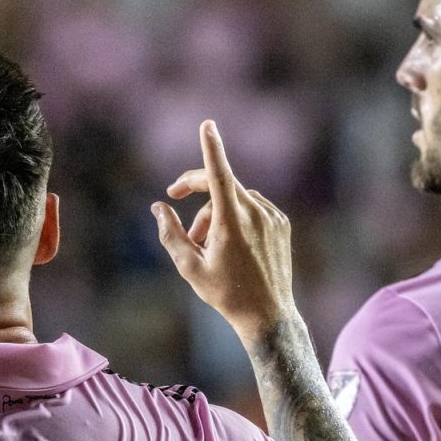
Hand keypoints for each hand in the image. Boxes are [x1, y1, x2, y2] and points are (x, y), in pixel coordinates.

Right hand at [152, 121, 297, 340]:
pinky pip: (252, 207)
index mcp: (232, 222)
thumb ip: (170, 233)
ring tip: (205, 244)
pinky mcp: (281, 223)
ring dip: (214, 212)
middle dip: (195, 193)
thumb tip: (159, 208)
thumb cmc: (225, 294)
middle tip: (176, 204)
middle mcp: (255, 213)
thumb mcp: (189, 267)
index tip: (207, 125)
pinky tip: (230, 245)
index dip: (211, 148)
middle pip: (220, 184)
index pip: (219, 175)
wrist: (268, 314)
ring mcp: (272, 217)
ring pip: (234, 198)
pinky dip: (235, 216)